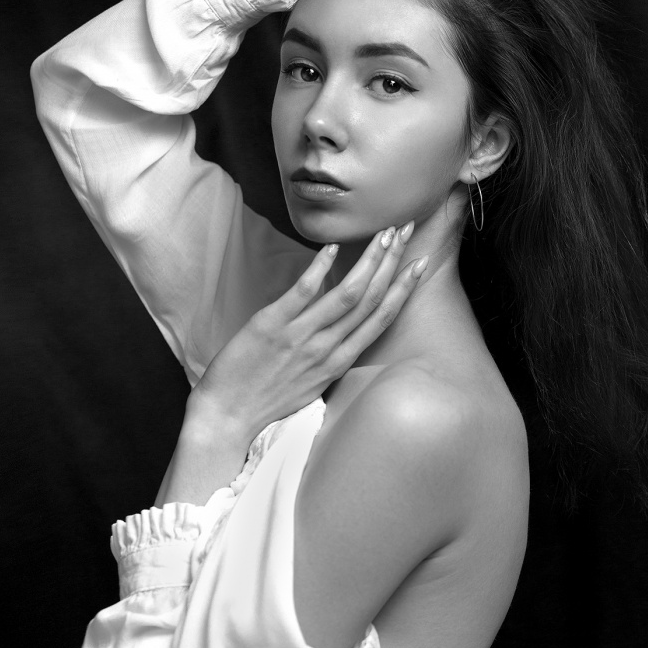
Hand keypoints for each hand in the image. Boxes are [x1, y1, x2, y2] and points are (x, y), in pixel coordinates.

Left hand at [187, 221, 425, 442]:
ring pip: (347, 294)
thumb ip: (329, 357)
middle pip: (370, 299)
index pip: (381, 319)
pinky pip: (302, 292)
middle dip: (392, 261)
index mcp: (338, 363)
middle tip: (406, 230)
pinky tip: (332, 247)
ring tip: (383, 233)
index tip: (419, 264)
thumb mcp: (311, 385)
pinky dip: (320, 268)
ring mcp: (301, 337)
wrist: (228, 417)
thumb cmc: (266, 403)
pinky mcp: (271, 326)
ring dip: (368, 260)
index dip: (403, 289)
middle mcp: (327, 349)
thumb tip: (340, 331)